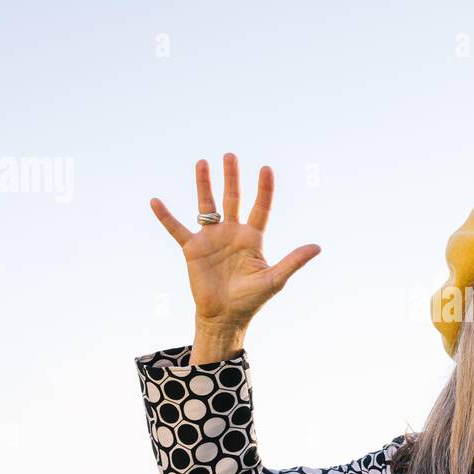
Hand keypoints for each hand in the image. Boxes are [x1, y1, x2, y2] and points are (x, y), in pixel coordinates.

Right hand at [149, 153, 320, 330]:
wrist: (224, 317)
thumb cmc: (251, 300)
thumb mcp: (275, 279)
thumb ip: (293, 261)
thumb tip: (317, 247)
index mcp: (252, 238)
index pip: (260, 207)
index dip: (264, 189)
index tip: (266, 168)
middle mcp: (232, 233)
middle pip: (233, 199)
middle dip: (232, 177)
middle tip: (230, 156)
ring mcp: (211, 239)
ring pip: (207, 205)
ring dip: (204, 184)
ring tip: (202, 162)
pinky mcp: (192, 249)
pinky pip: (177, 228)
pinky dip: (166, 216)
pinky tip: (155, 201)